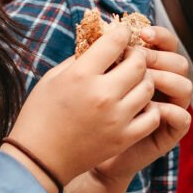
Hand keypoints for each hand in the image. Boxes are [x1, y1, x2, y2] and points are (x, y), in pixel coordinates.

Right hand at [8, 21, 162, 183]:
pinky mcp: (124, 138)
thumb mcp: (51, 78)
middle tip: (131, 57)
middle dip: (137, 55)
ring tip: (133, 82)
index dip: (123, 33)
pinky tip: (136, 105)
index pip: (115, 42)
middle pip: (138, 63)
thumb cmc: (40, 115)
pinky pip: (152, 116)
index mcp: (81, 76)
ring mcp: (116, 118)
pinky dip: (148, 108)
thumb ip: (78, 59)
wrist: (39, 160)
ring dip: (143, 80)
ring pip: (148, 87)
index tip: (123, 33)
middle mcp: (102, 95)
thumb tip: (101, 44)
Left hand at [92, 33, 192, 183]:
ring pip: (185, 85)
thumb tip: (101, 28)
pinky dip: (169, 110)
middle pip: (178, 60)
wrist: (86, 149)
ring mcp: (170, 107)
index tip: (141, 33)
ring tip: (143, 83)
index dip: (159, 35)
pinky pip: (183, 116)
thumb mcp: (93, 79)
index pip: (165, 43)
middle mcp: (164, 84)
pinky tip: (146, 108)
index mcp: (149, 67)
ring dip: (166, 80)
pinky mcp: (171, 131)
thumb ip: (102, 56)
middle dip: (159, 57)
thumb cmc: (87, 111)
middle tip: (139, 60)